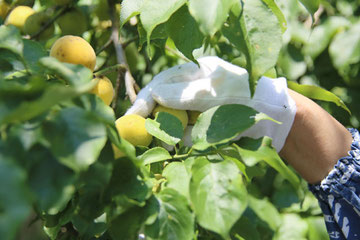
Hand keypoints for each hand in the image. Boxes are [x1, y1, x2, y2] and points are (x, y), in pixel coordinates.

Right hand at [126, 56, 296, 151]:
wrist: (267, 114)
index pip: (159, 85)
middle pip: (159, 105)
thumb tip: (156, 96)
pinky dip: (185, 139)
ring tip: (172, 141)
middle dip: (151, 120)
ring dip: (167, 133)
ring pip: (169, 122)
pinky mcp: (198, 125)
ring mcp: (192, 108)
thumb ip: (185, 93)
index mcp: (190, 74)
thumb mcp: (214, 91)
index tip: (132, 117)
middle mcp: (187, 90)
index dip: (143, 101)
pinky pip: (184, 134)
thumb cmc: (244, 95)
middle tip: (141, 135)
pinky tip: (189, 140)